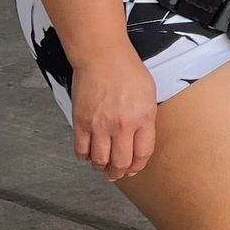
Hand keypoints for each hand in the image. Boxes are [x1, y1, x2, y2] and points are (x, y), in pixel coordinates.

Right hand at [71, 46, 156, 181]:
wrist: (101, 56)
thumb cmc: (126, 70)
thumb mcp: (148, 94)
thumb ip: (146, 119)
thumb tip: (140, 139)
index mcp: (143, 118)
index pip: (142, 154)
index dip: (138, 166)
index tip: (134, 168)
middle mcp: (121, 126)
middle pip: (121, 163)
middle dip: (119, 172)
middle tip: (117, 173)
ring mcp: (100, 125)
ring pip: (100, 161)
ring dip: (101, 167)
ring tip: (103, 166)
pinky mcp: (81, 122)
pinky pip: (81, 150)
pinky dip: (85, 157)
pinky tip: (89, 154)